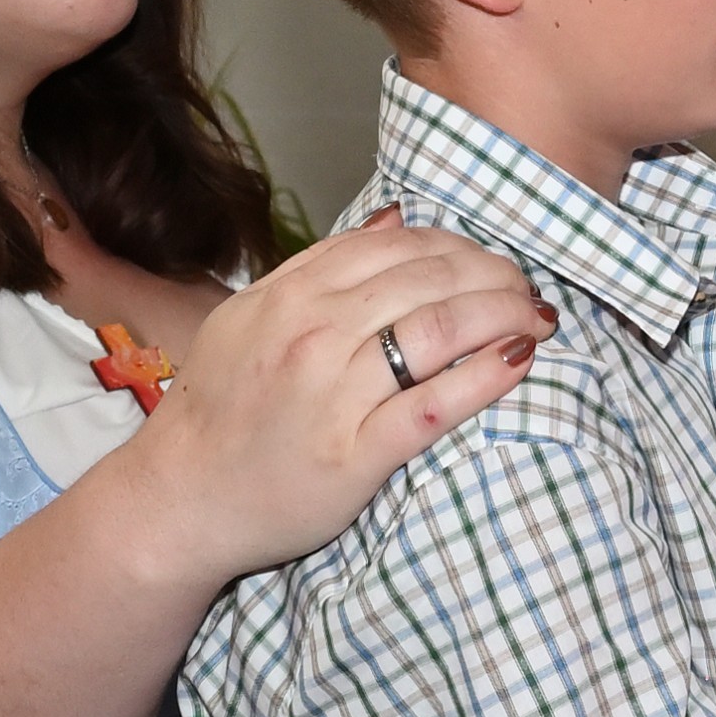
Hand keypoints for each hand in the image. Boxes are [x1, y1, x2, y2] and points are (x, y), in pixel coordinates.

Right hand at [124, 213, 551, 574]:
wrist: (180, 498)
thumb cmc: (221, 409)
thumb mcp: (251, 316)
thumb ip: (321, 266)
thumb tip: (395, 218)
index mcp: (292, 295)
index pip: (398, 246)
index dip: (459, 247)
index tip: (491, 262)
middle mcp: (314, 335)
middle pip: (430, 281)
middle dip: (495, 277)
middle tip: (527, 291)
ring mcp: (335, 394)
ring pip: (440, 331)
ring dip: (503, 316)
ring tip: (535, 320)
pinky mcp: (356, 455)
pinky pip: (435, 405)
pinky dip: (486, 377)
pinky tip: (517, 361)